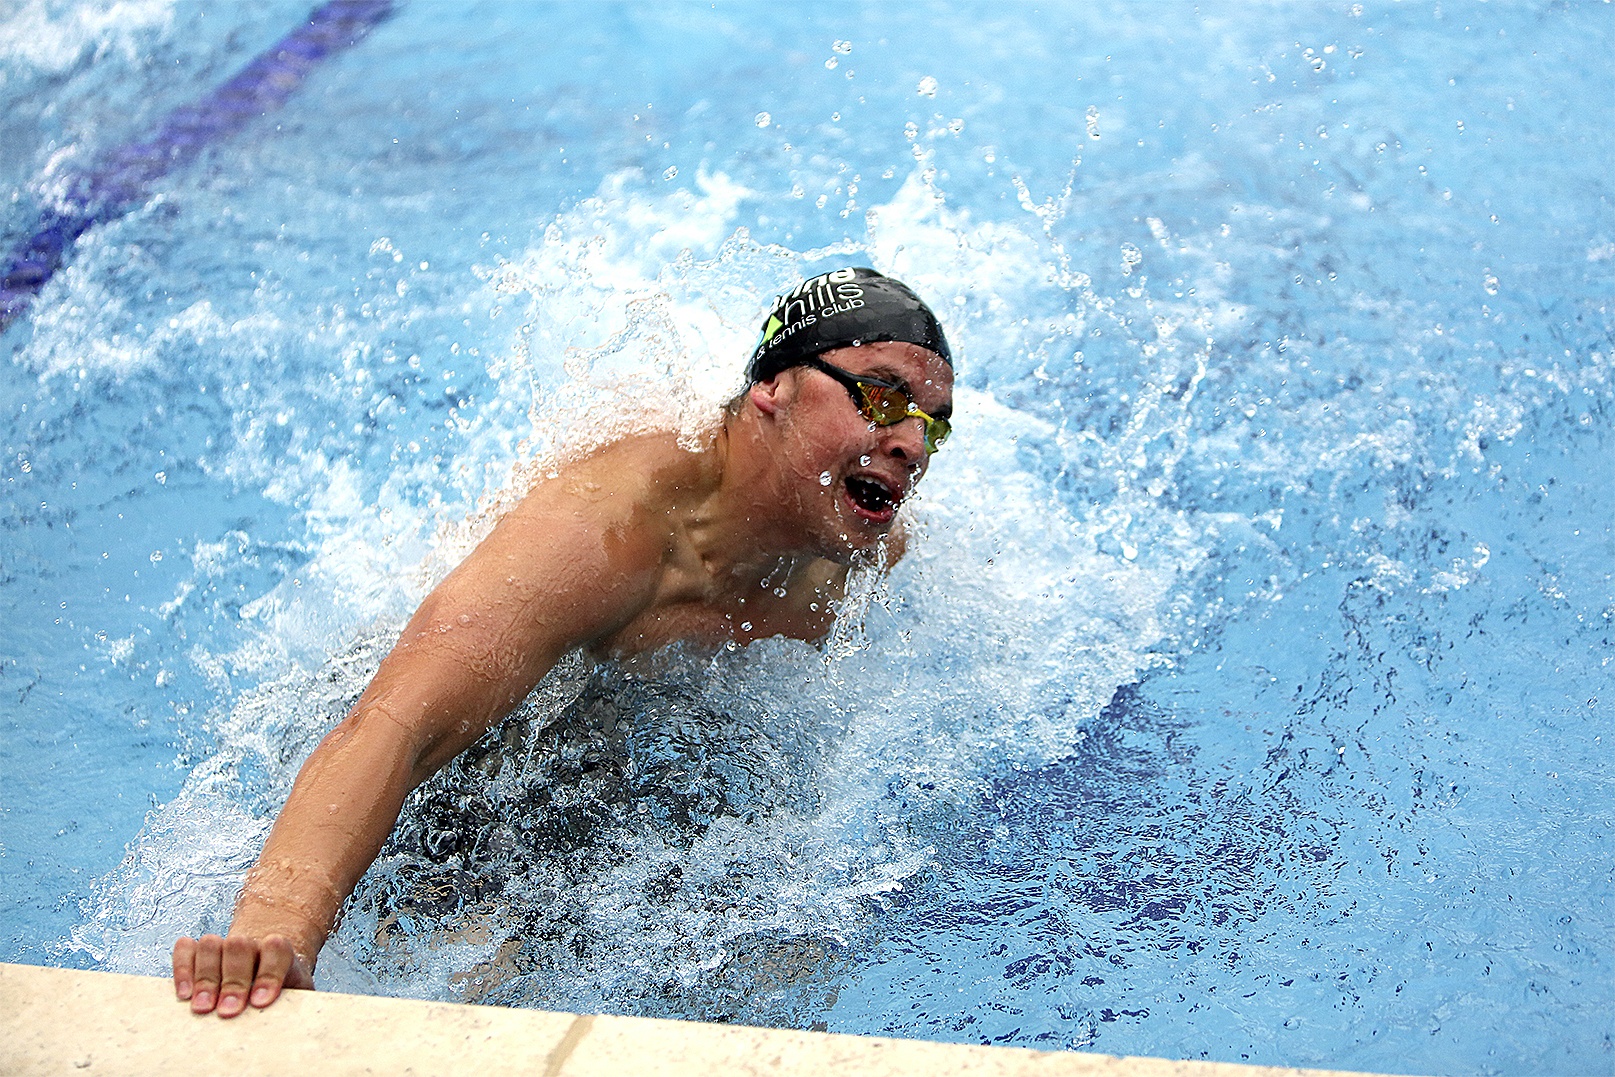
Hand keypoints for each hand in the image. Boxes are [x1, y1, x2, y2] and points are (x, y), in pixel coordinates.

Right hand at [172, 933, 313, 1016]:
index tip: (260, 1002)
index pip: (276, 950)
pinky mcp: (197, 951)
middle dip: (232, 981)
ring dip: (205, 977)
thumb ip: (293, 1004)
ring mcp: (222, 945)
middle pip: (239, 947)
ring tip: (203, 1008)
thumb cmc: (281, 988)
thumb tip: (289, 1027)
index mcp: (279, 952)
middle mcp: (250, 943)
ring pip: (210, 945)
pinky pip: (185, 949)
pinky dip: (182, 969)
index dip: (268, 974)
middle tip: (228, 1012)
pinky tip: (184, 995)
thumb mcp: (295, 994)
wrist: (264, 967)